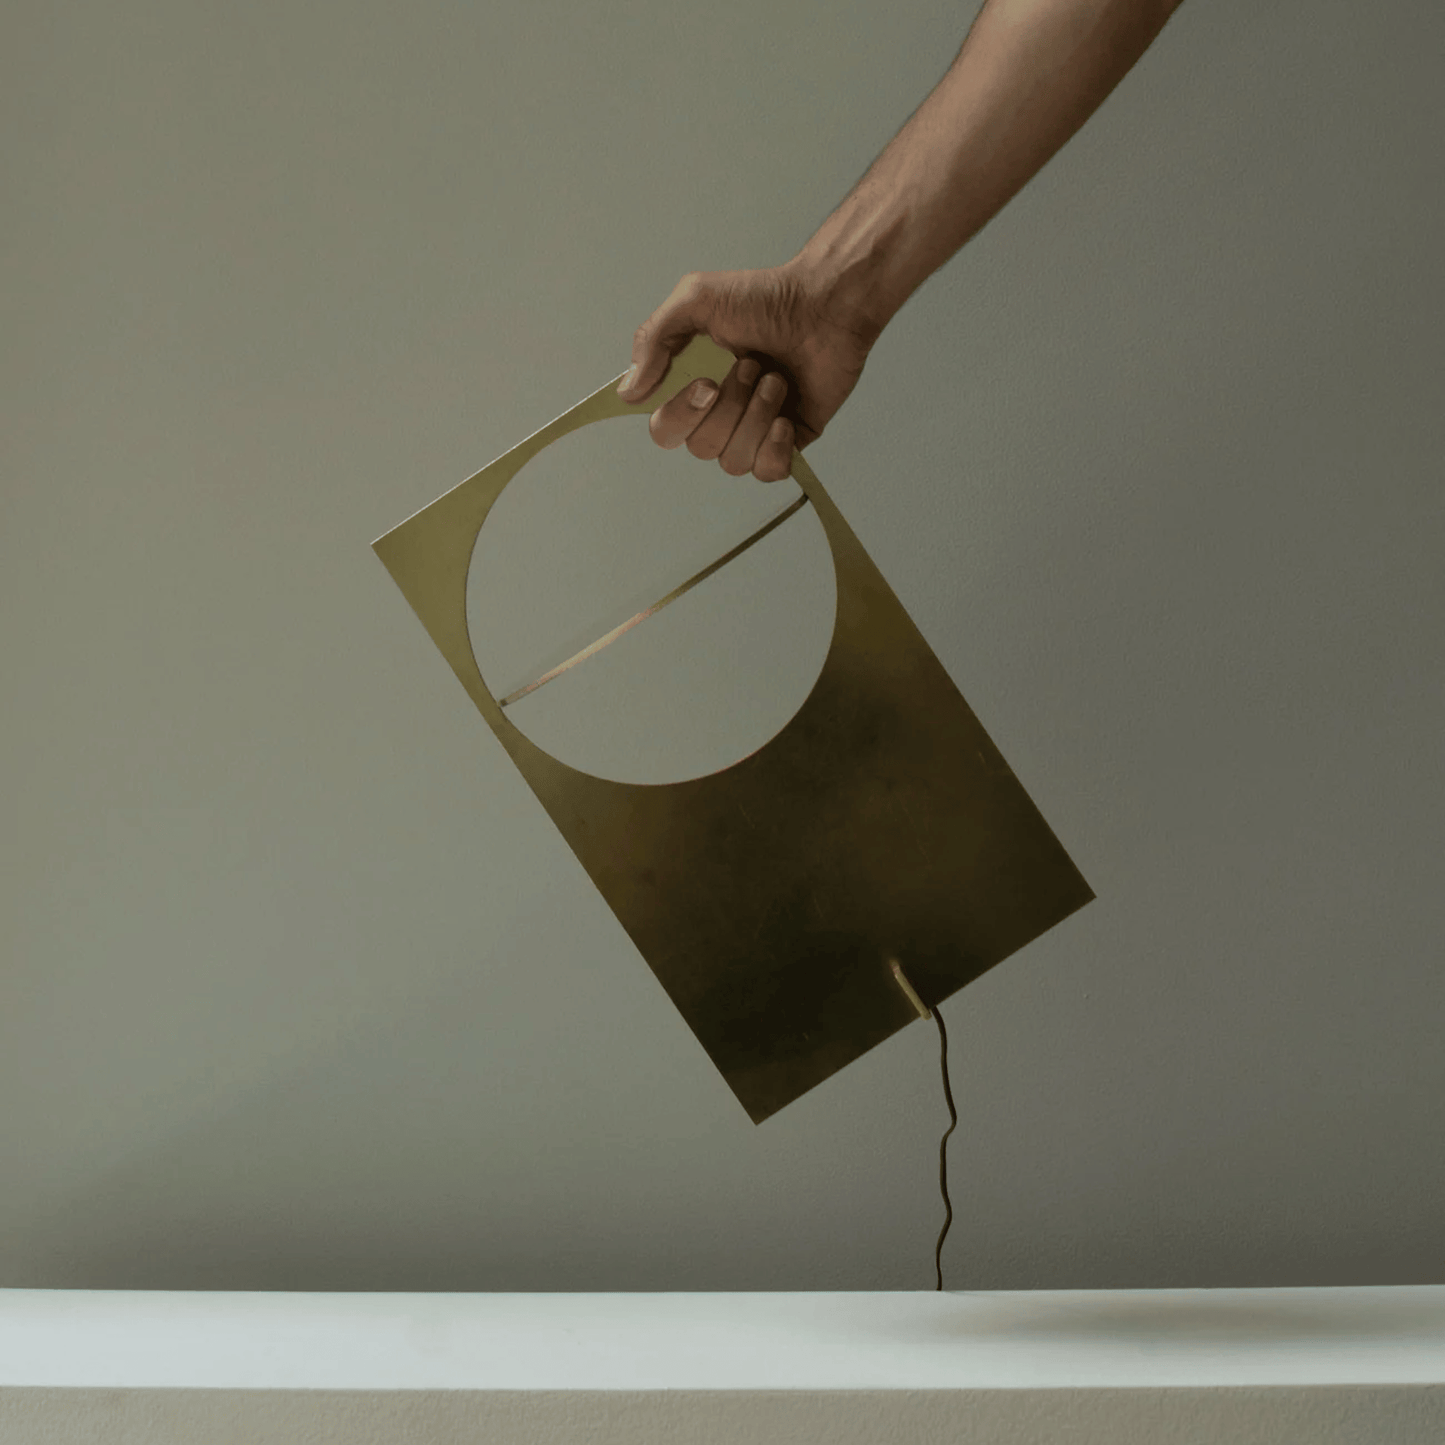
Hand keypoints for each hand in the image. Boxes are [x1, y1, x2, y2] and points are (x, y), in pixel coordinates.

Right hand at [616, 261, 875, 481]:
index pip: (663, 430)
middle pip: (699, 448)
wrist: (826, 304)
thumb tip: (629, 391)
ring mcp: (753, 431)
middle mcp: (718, 415)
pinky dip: (775, 447)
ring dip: (756, 417)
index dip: (680, 416)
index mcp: (690, 386)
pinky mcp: (788, 443)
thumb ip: (653, 341)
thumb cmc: (764, 297)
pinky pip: (768, 472)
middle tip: (752, 366)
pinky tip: (787, 418)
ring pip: (734, 461)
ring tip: (776, 379)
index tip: (707, 383)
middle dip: (729, 407)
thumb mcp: (695, 300)